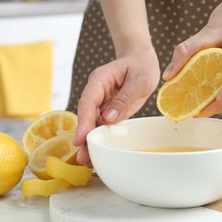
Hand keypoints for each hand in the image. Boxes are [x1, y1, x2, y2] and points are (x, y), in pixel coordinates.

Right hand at [73, 47, 159, 165]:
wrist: (140, 59)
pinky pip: (101, 125)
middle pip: (86, 116)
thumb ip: (124, 99)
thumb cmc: (141, 65)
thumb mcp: (139, 81)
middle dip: (84, 137)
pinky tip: (99, 152)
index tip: (80, 139)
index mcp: (99, 80)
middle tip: (83, 158)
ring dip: (90, 141)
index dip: (84, 122)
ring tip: (89, 162)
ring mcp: (100, 101)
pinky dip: (100, 138)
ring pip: (92, 123)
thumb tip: (108, 120)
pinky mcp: (107, 110)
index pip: (88, 102)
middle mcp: (96, 92)